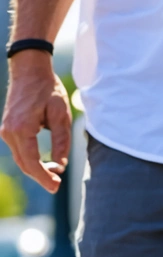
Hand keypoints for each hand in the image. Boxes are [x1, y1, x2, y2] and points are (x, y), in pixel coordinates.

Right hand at [0, 52, 71, 192]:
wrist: (29, 70)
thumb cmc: (48, 90)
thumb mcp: (61, 116)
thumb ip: (61, 142)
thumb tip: (60, 165)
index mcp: (22, 129)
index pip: (32, 162)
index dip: (44, 177)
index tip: (57, 186)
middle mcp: (9, 131)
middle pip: (24, 163)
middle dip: (40, 177)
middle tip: (56, 186)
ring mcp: (6, 129)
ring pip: (20, 159)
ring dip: (36, 170)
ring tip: (54, 177)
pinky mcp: (8, 127)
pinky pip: (19, 150)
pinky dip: (31, 160)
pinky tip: (45, 165)